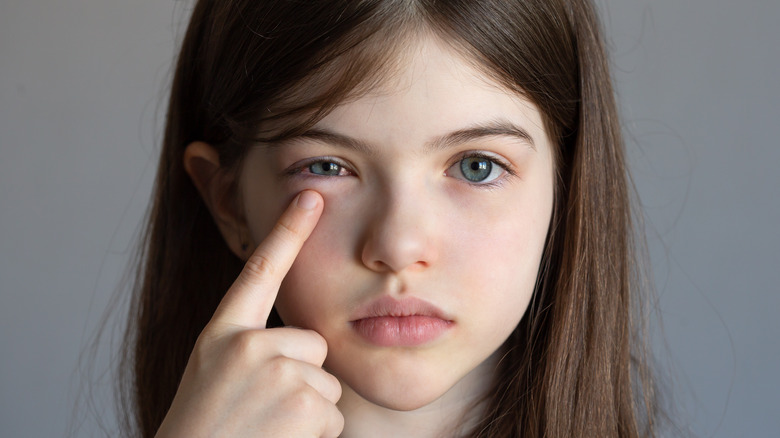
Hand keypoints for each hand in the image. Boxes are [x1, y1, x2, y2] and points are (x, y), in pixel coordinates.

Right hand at [156, 190, 343, 437]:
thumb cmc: (204, 432)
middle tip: (264, 412)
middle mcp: (247, 344)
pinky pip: (334, 416)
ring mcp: (274, 370)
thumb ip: (247, 348)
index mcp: (221, 335)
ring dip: (307, 413)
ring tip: (267, 431)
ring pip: (326, 383)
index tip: (309, 196)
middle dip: (302, 378)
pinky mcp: (302, 401)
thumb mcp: (212, 376)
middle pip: (313, 343)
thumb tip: (303, 345)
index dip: (287, 230)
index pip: (259, 271)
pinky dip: (315, 437)